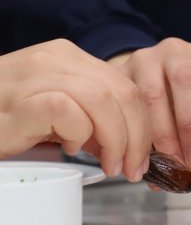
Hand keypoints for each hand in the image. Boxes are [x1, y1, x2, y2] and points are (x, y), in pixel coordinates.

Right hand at [0, 39, 151, 179]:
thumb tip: (131, 143)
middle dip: (137, 136)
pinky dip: (78, 133)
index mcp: (67, 57)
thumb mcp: (56, 111)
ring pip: (102, 99)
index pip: (126, 85)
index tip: (142, 156)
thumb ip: (92, 117)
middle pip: (122, 92)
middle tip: (131, 168)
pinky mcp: (18, 101)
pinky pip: (67, 111)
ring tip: (108, 164)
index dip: (143, 124)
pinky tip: (69, 149)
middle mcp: (53, 58)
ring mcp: (33, 76)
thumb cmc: (5, 119)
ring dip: (115, 139)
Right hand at [111, 38, 190, 172]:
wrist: (151, 78)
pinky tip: (146, 155)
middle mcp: (178, 51)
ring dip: (164, 134)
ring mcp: (146, 58)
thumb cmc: (188, 95)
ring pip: (152, 93)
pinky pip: (127, 104)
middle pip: (185, 81)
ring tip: (173, 162)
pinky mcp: (119, 73)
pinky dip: (138, 132)